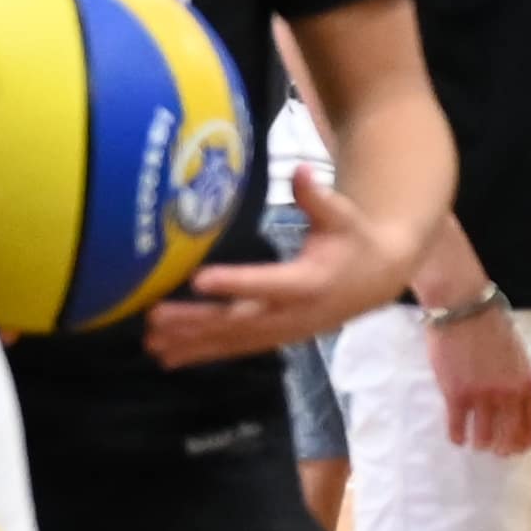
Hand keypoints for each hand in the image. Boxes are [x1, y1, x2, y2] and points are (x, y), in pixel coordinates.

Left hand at [145, 170, 411, 364]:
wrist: (379, 279)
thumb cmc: (355, 240)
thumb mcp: (343, 216)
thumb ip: (317, 198)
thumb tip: (300, 172)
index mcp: (311, 282)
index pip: (269, 284)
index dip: (236, 283)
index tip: (199, 280)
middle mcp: (294, 313)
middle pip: (240, 319)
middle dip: (196, 320)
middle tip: (156, 315)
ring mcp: (284, 331)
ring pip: (233, 340)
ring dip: (192, 343)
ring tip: (152, 343)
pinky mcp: (276, 338)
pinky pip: (236, 349)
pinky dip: (202, 354)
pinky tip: (168, 358)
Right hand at [430, 302, 530, 457]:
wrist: (463, 306)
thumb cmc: (490, 323)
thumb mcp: (515, 352)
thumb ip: (517, 377)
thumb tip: (514, 399)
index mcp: (526, 381)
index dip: (527, 441)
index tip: (519, 447)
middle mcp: (508, 393)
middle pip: (511, 436)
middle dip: (505, 449)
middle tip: (497, 451)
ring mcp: (481, 395)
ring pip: (484, 437)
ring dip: (480, 444)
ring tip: (476, 444)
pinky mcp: (456, 393)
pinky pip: (457, 427)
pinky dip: (458, 436)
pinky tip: (457, 438)